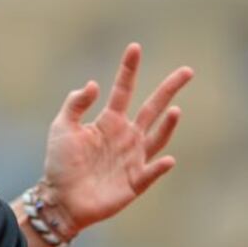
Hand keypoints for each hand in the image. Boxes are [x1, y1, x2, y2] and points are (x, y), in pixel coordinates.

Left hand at [42, 43, 192, 232]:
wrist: (61, 199)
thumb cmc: (60, 164)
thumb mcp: (61, 128)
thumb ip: (75, 105)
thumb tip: (94, 84)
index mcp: (109, 121)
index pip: (123, 90)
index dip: (129, 69)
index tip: (135, 47)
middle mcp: (126, 136)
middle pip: (152, 108)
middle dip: (169, 89)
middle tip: (187, 70)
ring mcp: (133, 158)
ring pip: (158, 137)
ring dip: (168, 125)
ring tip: (175, 109)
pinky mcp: (135, 182)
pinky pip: (151, 171)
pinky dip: (160, 166)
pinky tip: (167, 159)